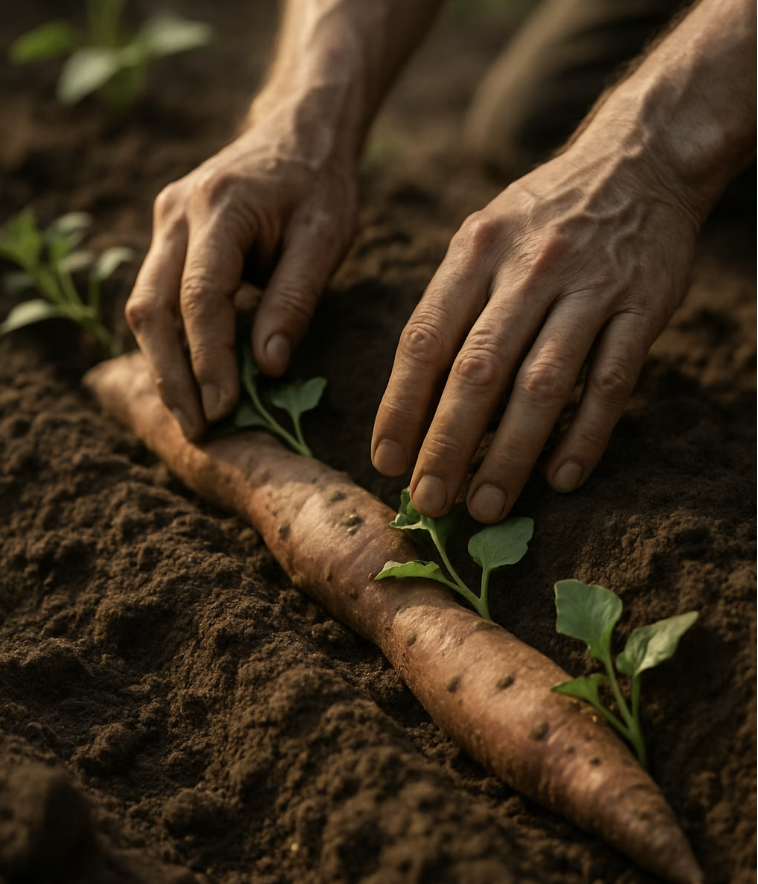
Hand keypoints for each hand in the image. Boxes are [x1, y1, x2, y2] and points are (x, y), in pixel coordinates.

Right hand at [125, 108, 357, 439]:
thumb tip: (268, 368)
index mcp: (220, 207)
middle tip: (196, 429)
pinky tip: (187, 379)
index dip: (209, 359)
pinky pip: (154, 297)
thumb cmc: (319, 186)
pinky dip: (167, 343)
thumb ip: (295, 300)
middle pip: (153, 308)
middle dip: (173, 376)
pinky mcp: (165, 236)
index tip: (223, 409)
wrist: (297, 132)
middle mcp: (176, 212)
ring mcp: (164, 221)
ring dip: (163, 366)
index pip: (201, 297)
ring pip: (143, 306)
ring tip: (190, 416)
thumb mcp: (325, 238)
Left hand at [371, 140, 702, 521]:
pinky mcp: (642, 307)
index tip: (387, 460)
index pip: (425, 339)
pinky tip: (561, 478)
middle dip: (447, 444)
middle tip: (430, 502)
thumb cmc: (544, 214)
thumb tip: (416, 394)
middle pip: (477, 371)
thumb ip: (453, 303)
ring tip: (486, 505)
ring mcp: (589, 288)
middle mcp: (528, 268)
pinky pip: (610, 382)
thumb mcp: (485, 234)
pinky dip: (584, 435)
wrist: (639, 159)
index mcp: (476, 250)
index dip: (401, 405)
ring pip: (541, 385)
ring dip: (510, 454)